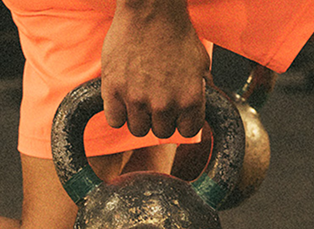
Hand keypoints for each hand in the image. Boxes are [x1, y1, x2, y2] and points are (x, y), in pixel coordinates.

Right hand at [99, 1, 211, 138]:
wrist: (150, 11)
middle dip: (160, 119)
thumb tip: (199, 101)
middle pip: (161, 131)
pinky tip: (123, 100)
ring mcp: (137, 99)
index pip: (187, 131)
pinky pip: (114, 120)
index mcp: (190, 98)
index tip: (177, 114)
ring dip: (139, 118)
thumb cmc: (174, 31)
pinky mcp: (114, 91)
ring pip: (137, 129)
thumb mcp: (200, 61)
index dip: (182, 122)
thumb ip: (200, 86)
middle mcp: (164, 104)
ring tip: (139, 100)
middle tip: (156, 102)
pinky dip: (118, 113)